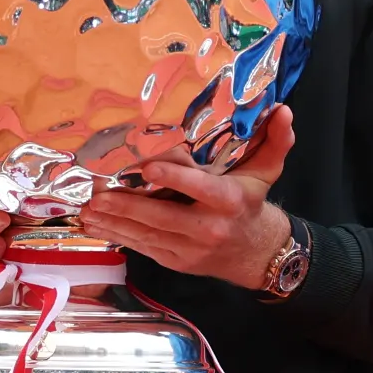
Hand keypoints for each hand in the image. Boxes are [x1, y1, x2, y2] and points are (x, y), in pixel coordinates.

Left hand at [76, 103, 297, 285]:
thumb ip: (276, 141)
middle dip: (127, 207)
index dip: (174, 179)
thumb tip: (284, 111)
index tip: (147, 169)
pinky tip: (97, 226)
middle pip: (162, 217)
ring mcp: (189, 249)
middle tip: (98, 194)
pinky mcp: (175, 261)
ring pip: (147, 235)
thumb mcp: (266, 172)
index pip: (200, 190)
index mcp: (229, 202)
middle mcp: (208, 228)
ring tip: (88, 210)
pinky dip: (118, 237)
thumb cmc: (251, 204)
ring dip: (115, 223)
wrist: (256, 254)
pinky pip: (143, 248)